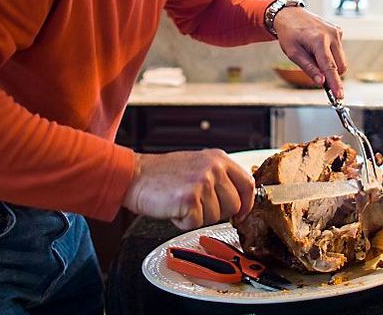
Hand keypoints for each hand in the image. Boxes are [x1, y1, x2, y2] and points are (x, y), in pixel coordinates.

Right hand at [122, 149, 255, 229]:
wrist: (135, 175)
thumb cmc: (163, 174)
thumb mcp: (198, 165)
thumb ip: (220, 178)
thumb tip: (239, 199)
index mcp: (218, 159)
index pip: (247, 184)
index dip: (246, 203)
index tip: (241, 213)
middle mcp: (213, 168)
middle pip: (234, 205)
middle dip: (217, 212)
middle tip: (197, 205)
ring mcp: (203, 183)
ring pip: (216, 217)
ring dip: (199, 217)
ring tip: (182, 202)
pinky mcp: (190, 199)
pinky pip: (196, 224)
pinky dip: (184, 222)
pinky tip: (174, 208)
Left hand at [272, 6, 347, 97]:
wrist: (290, 14)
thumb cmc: (289, 33)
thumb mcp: (293, 53)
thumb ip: (309, 68)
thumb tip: (321, 82)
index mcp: (319, 40)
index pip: (329, 67)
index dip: (335, 84)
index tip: (339, 96)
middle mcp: (331, 35)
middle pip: (340, 66)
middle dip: (332, 74)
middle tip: (318, 75)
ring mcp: (337, 32)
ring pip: (341, 59)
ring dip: (331, 64)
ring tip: (314, 56)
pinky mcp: (338, 31)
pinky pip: (339, 50)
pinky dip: (331, 55)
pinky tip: (318, 48)